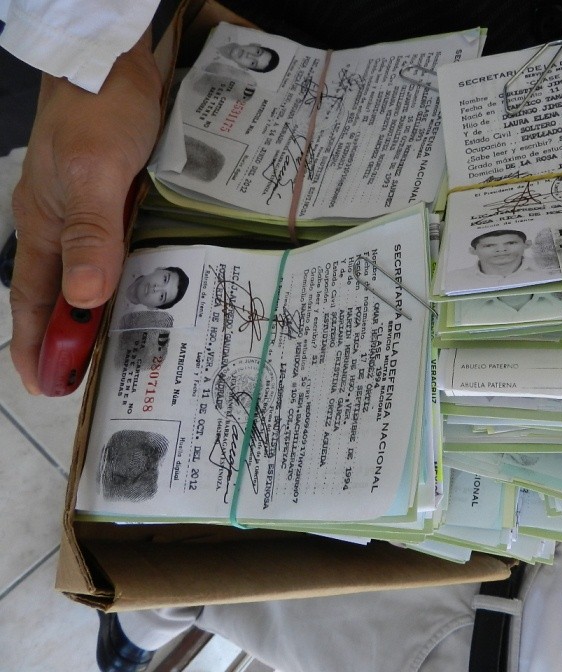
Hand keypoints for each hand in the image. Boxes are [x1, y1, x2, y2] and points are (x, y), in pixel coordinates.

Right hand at [9, 31, 161, 392]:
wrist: (116, 62)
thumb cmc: (99, 115)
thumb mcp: (95, 175)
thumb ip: (91, 235)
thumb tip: (84, 298)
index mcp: (43, 226)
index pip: (34, 298)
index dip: (37, 343)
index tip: (47, 386)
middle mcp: (62, 224)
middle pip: (61, 293)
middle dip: (69, 337)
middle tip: (91, 378)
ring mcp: (90, 210)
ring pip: (91, 273)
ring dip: (101, 310)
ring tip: (125, 347)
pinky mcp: (117, 197)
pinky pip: (118, 249)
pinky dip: (128, 277)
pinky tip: (149, 290)